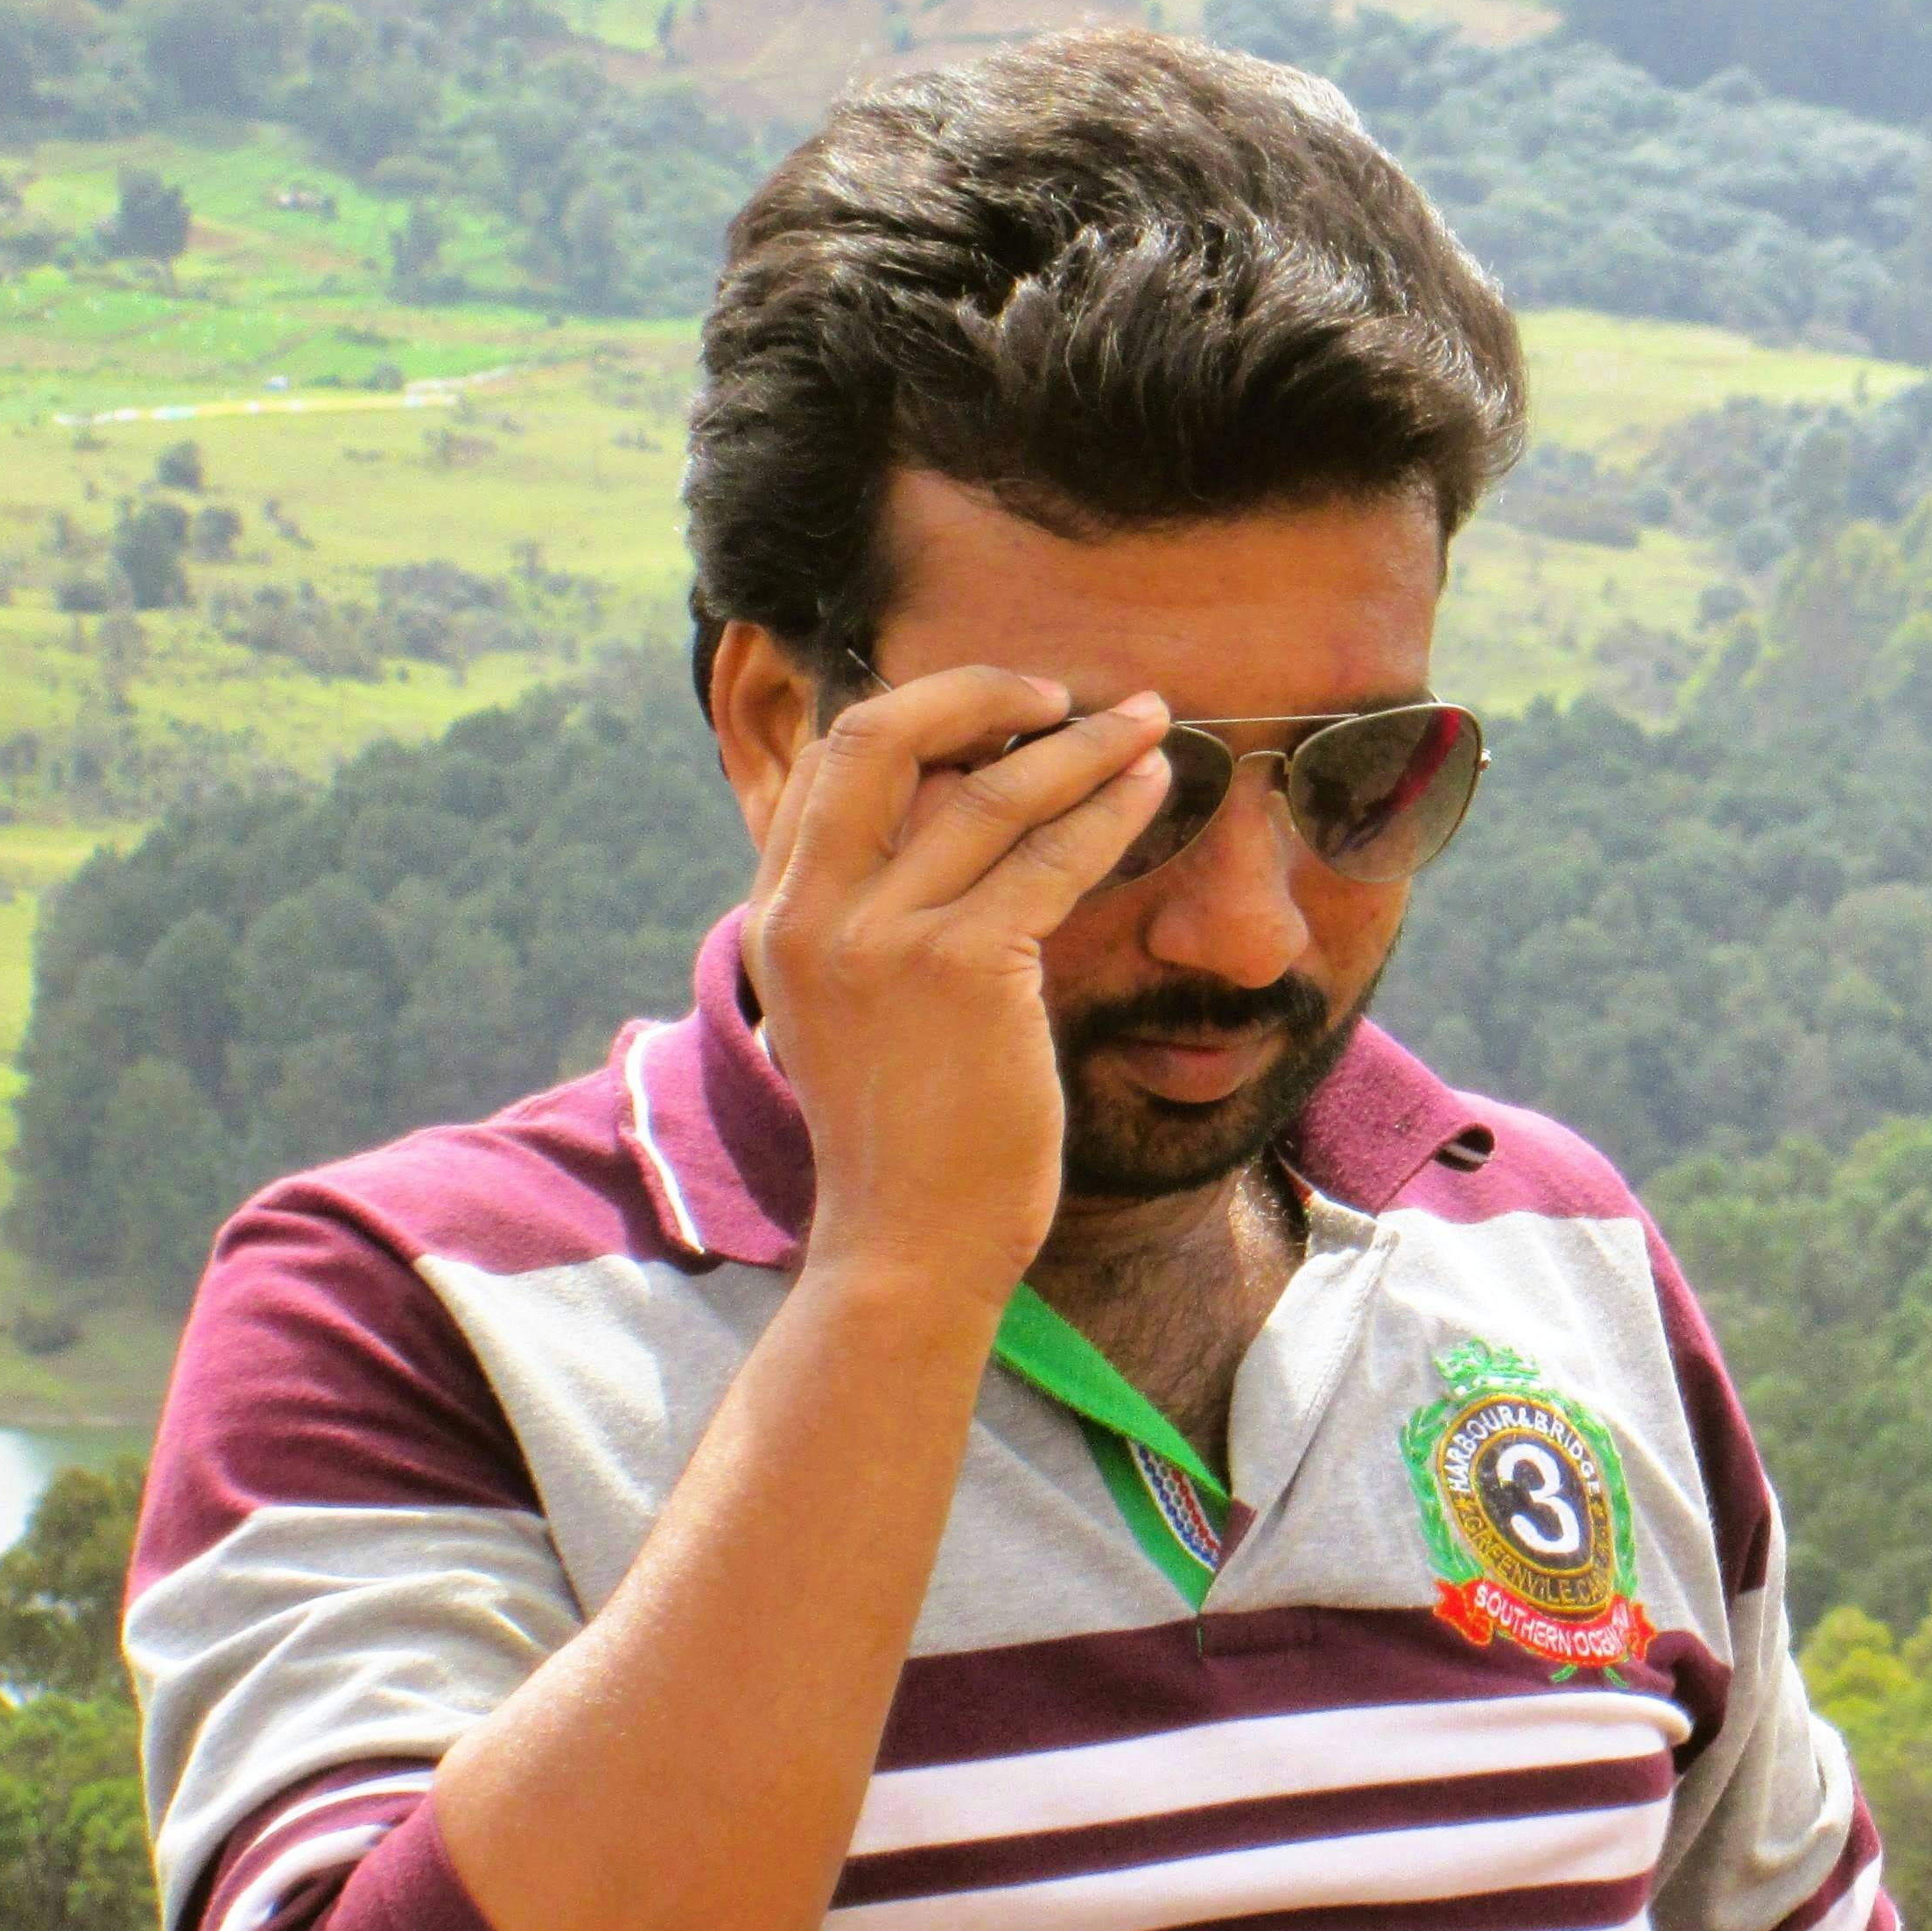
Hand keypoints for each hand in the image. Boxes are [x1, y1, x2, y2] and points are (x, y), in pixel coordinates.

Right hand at [741, 668, 1169, 1308]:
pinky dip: (1110, 810)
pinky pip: (1050, 857)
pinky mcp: (961, 969)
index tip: (1001, 705)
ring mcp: (881, 937)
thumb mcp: (850, 1000)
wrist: (907, 1241)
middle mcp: (813, 911)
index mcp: (778, 913)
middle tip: (1064, 689)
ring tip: (1150, 722)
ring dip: (1083, 744)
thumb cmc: (903, 1127)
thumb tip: (960, 800)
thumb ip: (875, 904)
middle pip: (879, 736)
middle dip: (979, 690)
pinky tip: (1153, 788)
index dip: (923, 712)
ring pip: (989, 790)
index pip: (834, 760)